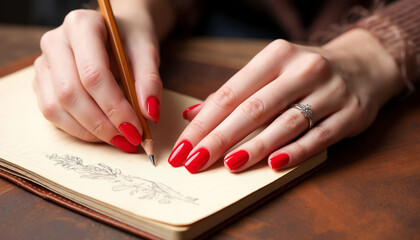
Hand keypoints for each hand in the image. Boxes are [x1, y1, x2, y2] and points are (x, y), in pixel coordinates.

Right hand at [33, 0, 172, 151]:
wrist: (115, 32)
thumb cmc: (130, 39)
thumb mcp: (147, 51)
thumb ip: (149, 80)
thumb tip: (149, 114)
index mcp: (81, 26)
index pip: (93, 75)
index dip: (114, 107)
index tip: (136, 129)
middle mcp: (55, 42)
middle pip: (71, 93)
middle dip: (102, 124)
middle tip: (129, 139)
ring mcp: (44, 63)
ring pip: (56, 107)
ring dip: (89, 131)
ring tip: (119, 140)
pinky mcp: (41, 82)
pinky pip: (52, 113)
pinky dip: (78, 129)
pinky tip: (101, 133)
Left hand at [169, 29, 403, 172]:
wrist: (362, 65)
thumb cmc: (304, 73)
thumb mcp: (270, 72)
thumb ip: (233, 94)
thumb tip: (192, 115)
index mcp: (276, 56)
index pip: (230, 93)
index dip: (203, 123)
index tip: (183, 148)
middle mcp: (302, 69)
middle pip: (253, 108)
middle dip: (219, 138)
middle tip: (195, 162)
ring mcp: (329, 91)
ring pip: (285, 123)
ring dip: (255, 146)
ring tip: (229, 165)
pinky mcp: (350, 113)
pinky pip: (319, 136)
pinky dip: (296, 151)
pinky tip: (274, 164)